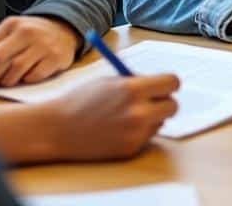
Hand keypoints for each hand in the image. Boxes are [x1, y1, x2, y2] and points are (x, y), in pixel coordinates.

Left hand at [0, 16, 82, 86]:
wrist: (65, 29)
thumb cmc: (31, 34)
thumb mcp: (11, 29)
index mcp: (12, 25)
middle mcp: (27, 33)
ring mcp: (42, 46)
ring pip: (15, 71)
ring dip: (7, 81)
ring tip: (7, 81)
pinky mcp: (55, 59)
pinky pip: (33, 77)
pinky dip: (26, 80)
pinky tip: (26, 77)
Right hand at [40, 74, 179, 160]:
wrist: (58, 128)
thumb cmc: (81, 100)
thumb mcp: (109, 81)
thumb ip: (136, 82)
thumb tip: (160, 84)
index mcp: (133, 89)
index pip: (172, 82)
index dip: (168, 83)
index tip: (164, 86)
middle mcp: (138, 112)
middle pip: (173, 106)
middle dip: (164, 102)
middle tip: (152, 101)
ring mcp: (135, 133)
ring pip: (160, 122)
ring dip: (151, 118)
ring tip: (125, 115)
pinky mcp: (130, 149)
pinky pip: (147, 137)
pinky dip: (139, 132)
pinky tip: (117, 129)